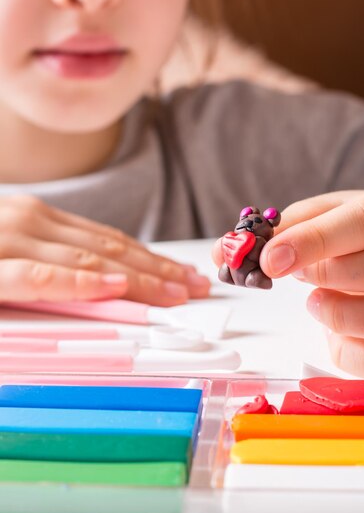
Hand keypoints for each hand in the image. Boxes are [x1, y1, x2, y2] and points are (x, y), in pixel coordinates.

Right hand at [0, 195, 209, 305]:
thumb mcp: (9, 248)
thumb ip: (48, 259)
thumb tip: (101, 279)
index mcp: (37, 218)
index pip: (108, 239)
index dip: (152, 258)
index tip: (184, 274)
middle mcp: (30, 222)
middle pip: (109, 249)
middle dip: (160, 270)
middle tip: (196, 287)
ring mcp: (10, 240)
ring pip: (88, 261)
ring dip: (139, 278)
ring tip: (177, 294)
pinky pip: (39, 278)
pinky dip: (81, 283)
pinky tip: (115, 288)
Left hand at [213, 175, 363, 379]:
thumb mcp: (335, 212)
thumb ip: (287, 227)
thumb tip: (225, 251)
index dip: (314, 241)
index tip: (270, 258)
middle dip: (323, 276)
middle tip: (292, 272)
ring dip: (338, 314)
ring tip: (316, 300)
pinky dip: (348, 350)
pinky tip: (336, 329)